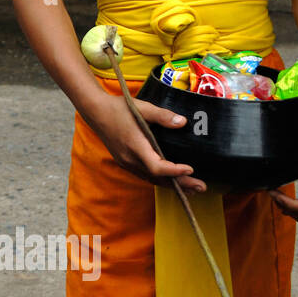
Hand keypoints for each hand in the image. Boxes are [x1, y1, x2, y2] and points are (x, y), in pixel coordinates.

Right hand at [87, 95, 207, 193]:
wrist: (95, 111)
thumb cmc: (118, 108)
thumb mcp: (142, 108)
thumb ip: (162, 116)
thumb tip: (183, 122)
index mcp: (135, 146)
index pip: (156, 167)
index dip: (174, 171)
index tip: (191, 169)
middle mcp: (129, 158)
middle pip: (157, 178)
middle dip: (180, 184)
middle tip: (201, 187)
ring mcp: (126, 162)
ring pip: (151, 179)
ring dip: (172, 184)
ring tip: (192, 188)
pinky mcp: (125, 161)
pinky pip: (145, 175)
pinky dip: (160, 180)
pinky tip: (171, 180)